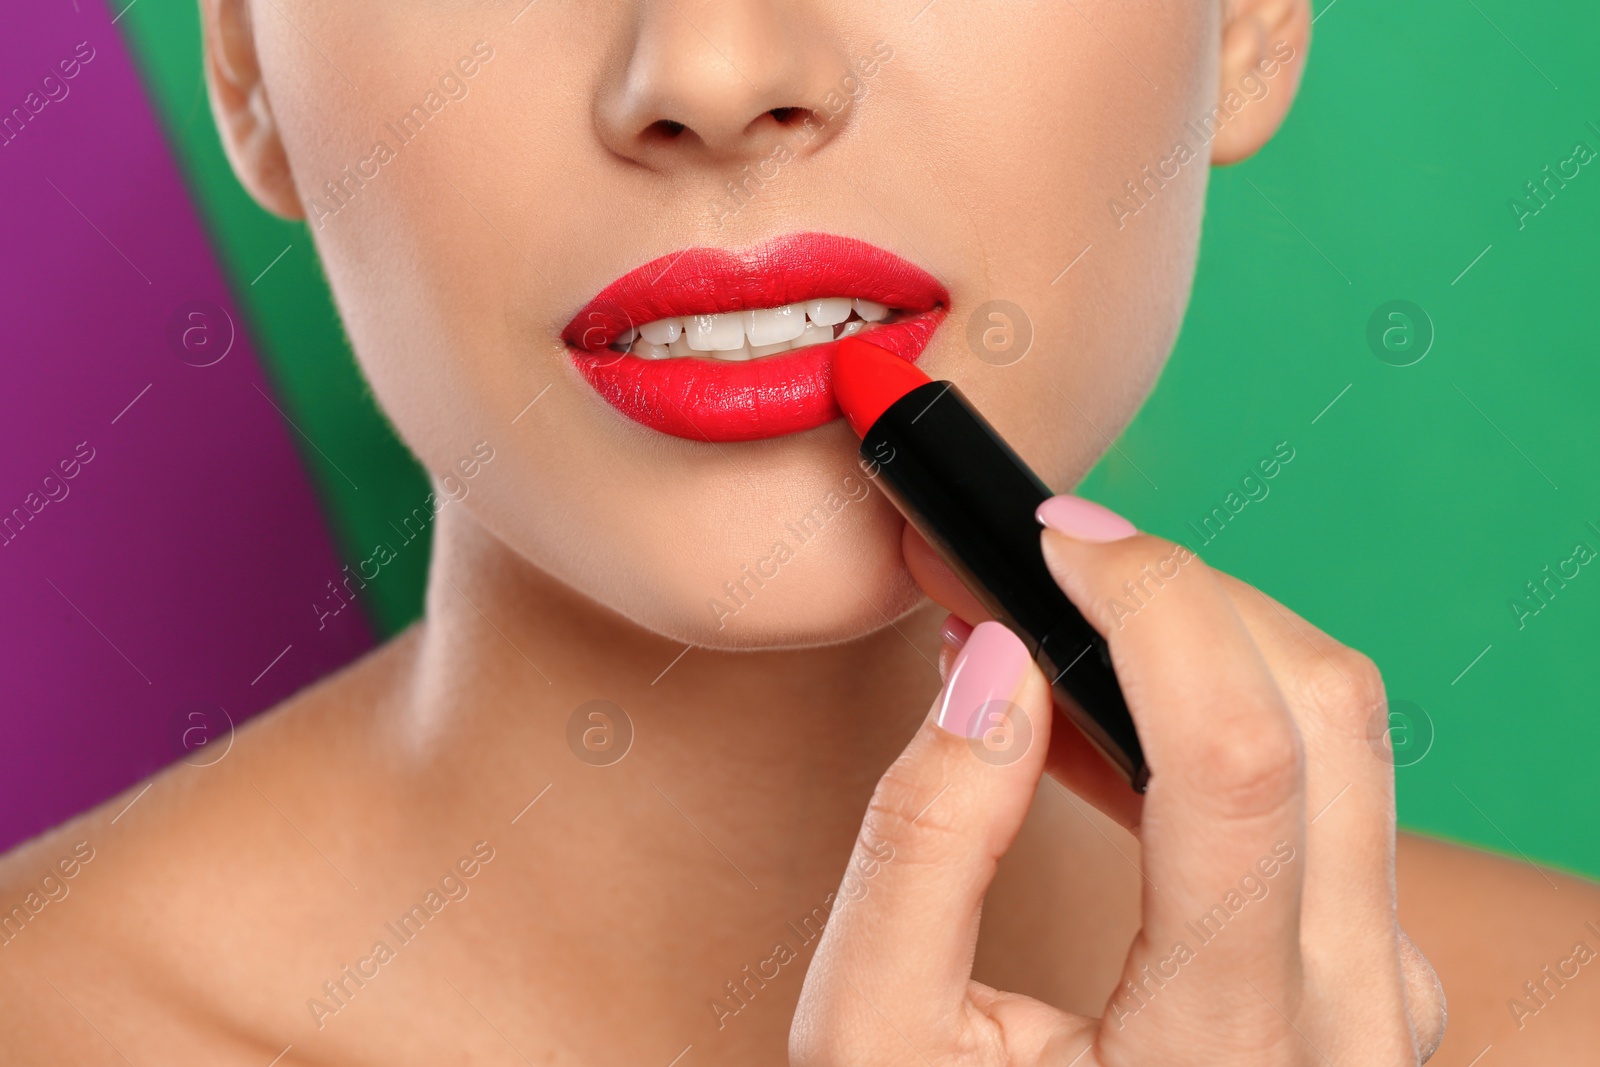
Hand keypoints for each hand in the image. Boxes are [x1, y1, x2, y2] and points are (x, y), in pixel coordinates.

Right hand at [790, 496, 1445, 1064]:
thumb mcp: (873, 1042)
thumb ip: (924, 843)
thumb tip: (996, 661)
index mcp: (1228, 1051)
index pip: (1235, 758)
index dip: (1148, 605)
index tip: (1051, 534)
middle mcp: (1353, 1023)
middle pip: (1324, 712)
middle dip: (1183, 590)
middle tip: (1047, 553)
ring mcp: (1384, 1004)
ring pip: (1345, 739)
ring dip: (1206, 641)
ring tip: (1062, 621)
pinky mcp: (1372, 984)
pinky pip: (1331, 797)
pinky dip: (1227, 711)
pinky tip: (1113, 710)